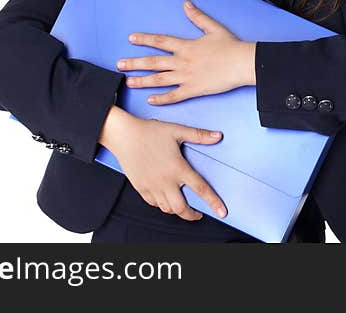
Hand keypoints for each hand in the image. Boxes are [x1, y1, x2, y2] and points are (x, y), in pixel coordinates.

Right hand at [108, 112, 227, 220]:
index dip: (213, 202)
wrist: (123, 135)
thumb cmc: (150, 131)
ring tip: (183, 206)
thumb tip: (218, 136)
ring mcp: (151, 186)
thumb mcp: (177, 130)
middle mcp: (165, 181)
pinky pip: (153, 203)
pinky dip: (162, 205)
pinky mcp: (140, 187)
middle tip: (198, 214)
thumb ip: (199, 135)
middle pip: (181, 208)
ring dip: (177, 211)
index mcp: (178, 168)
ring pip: (167, 208)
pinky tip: (166, 199)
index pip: (201, 189)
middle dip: (192, 215)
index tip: (222, 212)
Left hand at [118, 0, 255, 105]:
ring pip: (159, 79)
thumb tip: (187, 4)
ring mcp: (187, 76)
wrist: (242, 63)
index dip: (145, 39)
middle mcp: (183, 61)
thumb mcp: (213, 28)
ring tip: (129, 81)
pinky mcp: (194, 89)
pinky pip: (174, 96)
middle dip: (135, 63)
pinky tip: (151, 100)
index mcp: (186, 46)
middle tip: (120, 64)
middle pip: (154, 62)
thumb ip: (197, 17)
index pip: (160, 41)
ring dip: (143, 80)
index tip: (131, 38)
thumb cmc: (231, 46)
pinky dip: (162, 99)